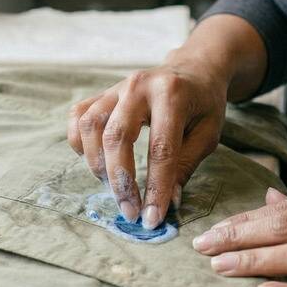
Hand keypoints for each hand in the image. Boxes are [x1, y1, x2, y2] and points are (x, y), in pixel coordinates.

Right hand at [67, 56, 227, 228]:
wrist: (194, 69)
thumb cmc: (204, 104)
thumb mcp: (208, 134)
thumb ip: (185, 166)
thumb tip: (166, 202)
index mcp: (172, 95)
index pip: (160, 150)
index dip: (155, 188)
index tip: (152, 218)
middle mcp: (139, 86)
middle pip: (117, 138)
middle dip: (121, 182)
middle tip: (130, 211)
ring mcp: (117, 87)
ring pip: (91, 126)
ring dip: (98, 164)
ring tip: (115, 187)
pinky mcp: (103, 92)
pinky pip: (78, 115)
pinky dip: (79, 141)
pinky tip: (95, 160)